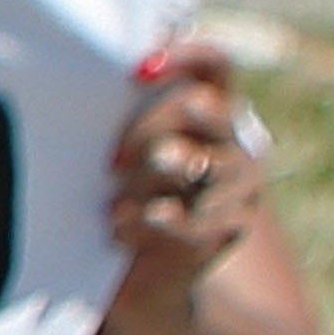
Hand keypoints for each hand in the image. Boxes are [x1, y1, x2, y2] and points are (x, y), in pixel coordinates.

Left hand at [109, 38, 270, 294]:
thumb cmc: (121, 198)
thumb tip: (93, 65)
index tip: (136, 71)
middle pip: (197, 108)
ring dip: (143, 180)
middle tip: (109, 163)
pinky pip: (183, 217)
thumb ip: (118, 111)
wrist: (144, 278)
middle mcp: (234, 142)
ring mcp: (240, 187)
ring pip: (193, 161)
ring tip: (113, 202)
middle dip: (145, 130)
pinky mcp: (227, 230)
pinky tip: (119, 228)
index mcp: (212, 112)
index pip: (214, 65)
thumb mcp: (119, 151)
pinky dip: (142, 222)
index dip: (185, 56)